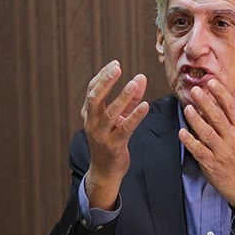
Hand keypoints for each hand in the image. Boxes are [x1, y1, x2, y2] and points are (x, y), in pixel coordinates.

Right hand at [81, 60, 148, 208]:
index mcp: (89, 113)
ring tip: (133, 83)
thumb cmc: (111, 139)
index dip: (103, 76)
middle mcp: (92, 122)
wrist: (105, 170)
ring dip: (123, 97)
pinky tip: (145, 106)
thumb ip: (131, 98)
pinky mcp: (114, 145)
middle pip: (95, 98)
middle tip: (116, 68)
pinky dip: (135, 116)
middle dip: (106, 82)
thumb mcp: (118, 117)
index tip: (115, 64)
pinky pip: (126, 128)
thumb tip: (141, 77)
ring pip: (111, 113)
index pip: (92, 90)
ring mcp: (102, 135)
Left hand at [179, 79, 234, 207]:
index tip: (211, 82)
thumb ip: (227, 120)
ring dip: (196, 119)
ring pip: (208, 132)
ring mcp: (221, 151)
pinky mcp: (211, 163)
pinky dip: (190, 141)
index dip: (220, 93)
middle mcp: (231, 138)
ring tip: (187, 108)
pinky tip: (182, 132)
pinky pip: (199, 150)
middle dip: (206, 102)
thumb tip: (211, 101)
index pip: (230, 107)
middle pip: (218, 117)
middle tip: (195, 91)